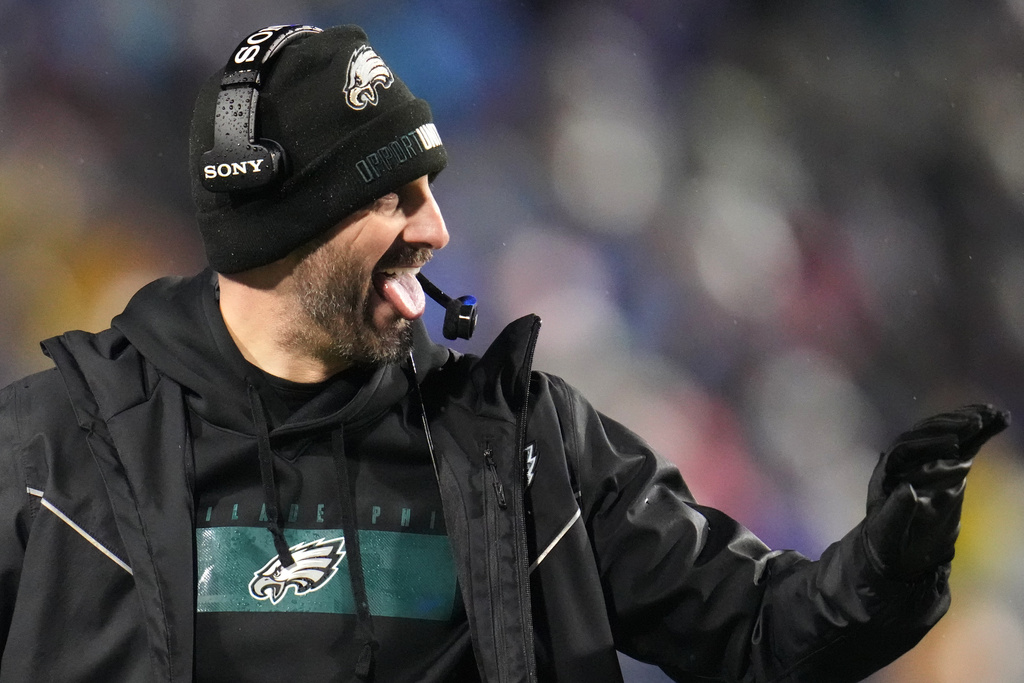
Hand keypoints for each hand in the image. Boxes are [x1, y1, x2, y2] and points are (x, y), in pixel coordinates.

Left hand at [863, 404, 1009, 579]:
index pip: (905, 448)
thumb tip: (908, 491)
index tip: (953, 444)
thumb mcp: (889, 529)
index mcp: (888, 470)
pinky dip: (980, 431)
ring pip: (944, 432)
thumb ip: (897, 511)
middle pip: (926, 433)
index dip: (928, 444)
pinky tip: (998, 418)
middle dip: (950, 425)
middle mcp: (904, 458)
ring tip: (990, 414)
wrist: (896, 544)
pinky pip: (962, 443)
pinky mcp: (945, 462)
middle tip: (976, 421)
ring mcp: (925, 457)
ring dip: (966, 421)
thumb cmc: (888, 539)